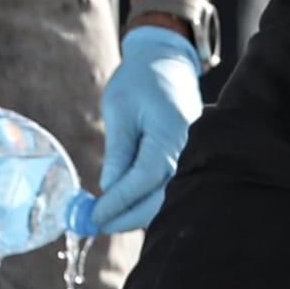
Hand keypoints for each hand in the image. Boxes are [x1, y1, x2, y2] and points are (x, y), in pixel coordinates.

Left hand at [92, 22, 204, 234]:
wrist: (168, 63)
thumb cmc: (139, 81)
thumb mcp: (120, 109)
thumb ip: (119, 150)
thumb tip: (109, 189)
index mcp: (171, 132)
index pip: (145, 177)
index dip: (120, 201)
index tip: (95, 216)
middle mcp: (189, 148)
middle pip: (162, 197)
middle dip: (128, 216)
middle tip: (97, 225)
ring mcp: (194, 154)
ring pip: (169, 197)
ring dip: (138, 213)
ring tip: (106, 219)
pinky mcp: (190, 158)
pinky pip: (172, 187)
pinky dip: (149, 201)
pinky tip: (125, 207)